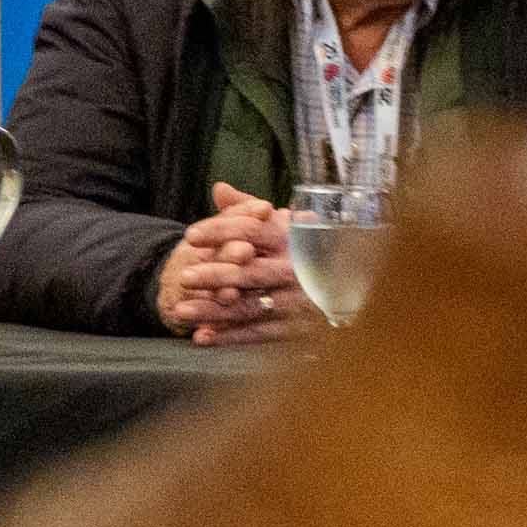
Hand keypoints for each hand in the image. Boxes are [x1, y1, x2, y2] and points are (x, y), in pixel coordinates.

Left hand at [157, 184, 309, 343]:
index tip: (191, 235)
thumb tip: (219, 188)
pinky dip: (228, 337)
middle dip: (215, 274)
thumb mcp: (283, 225)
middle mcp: (295, 269)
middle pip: (250, 271)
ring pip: (249, 306)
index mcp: (291, 238)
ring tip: (180, 311)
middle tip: (184, 276)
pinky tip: (201, 337)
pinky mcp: (295, 327)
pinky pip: (257, 333)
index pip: (252, 230)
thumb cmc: (305, 250)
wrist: (346, 287)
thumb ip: (247, 210)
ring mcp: (296, 301)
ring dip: (213, 311)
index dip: (221, 231)